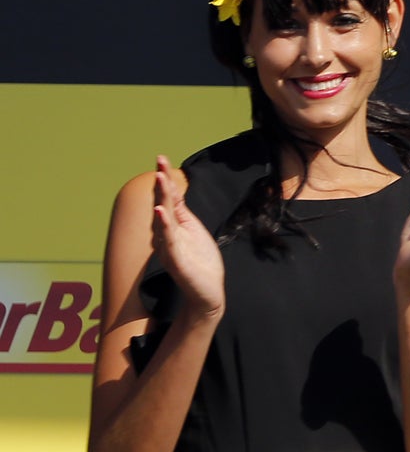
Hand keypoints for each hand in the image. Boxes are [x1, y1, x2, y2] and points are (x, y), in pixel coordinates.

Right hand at [151, 156, 224, 318]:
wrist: (207, 293)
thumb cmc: (200, 263)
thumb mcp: (193, 231)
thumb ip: (181, 213)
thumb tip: (174, 192)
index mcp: (174, 228)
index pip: (168, 199)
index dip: (166, 180)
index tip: (161, 159)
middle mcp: (167, 236)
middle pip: (163, 205)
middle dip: (161, 184)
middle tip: (160, 163)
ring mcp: (170, 248)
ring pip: (163, 220)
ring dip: (161, 199)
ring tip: (160, 179)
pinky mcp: (176, 261)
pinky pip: (169, 240)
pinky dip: (164, 226)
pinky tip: (160, 212)